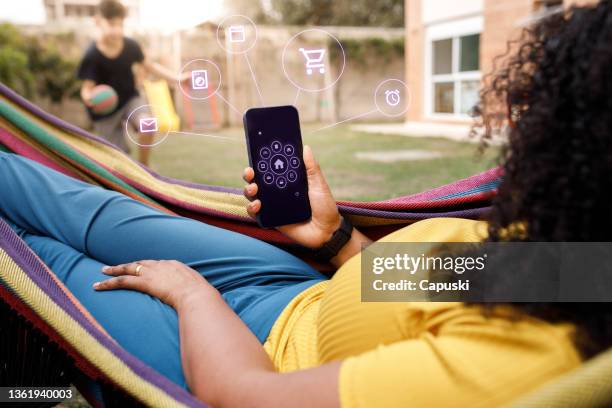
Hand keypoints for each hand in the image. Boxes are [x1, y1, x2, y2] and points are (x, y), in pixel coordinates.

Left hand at [92, 260, 215, 309]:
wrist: (197, 295)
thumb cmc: (202, 296)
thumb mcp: (199, 289)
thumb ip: (193, 290)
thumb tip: (197, 298)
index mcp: (175, 265)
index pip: (157, 264)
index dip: (147, 267)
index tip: (142, 269)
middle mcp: (162, 265)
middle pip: (140, 263)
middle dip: (128, 265)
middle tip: (115, 266)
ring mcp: (152, 272)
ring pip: (128, 269)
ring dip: (114, 271)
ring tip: (102, 272)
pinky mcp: (144, 282)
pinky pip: (122, 281)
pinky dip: (109, 283)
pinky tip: (98, 286)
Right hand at [243, 145, 340, 248]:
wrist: (327, 232)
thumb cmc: (325, 207)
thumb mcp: (319, 185)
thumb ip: (312, 168)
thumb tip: (305, 148)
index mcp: (288, 181)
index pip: (271, 169)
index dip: (261, 162)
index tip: (257, 155)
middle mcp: (278, 192)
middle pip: (258, 181)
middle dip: (250, 175)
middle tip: (250, 173)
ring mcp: (274, 206)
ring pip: (254, 196)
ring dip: (249, 190)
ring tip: (254, 189)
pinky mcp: (272, 219)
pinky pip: (256, 214)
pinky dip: (252, 209)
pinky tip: (257, 205)